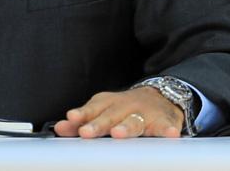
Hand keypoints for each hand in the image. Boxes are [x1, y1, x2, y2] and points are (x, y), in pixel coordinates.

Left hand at [53, 87, 183, 138]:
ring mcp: (145, 113)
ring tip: (119, 133)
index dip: (82, 114)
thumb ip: (83, 120)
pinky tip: (170, 133)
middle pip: (110, 116)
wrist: (163, 95)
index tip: (71, 119)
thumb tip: (59, 128)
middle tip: (86, 132)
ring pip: (135, 121)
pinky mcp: (164, 121)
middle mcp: (126, 106)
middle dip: (98, 124)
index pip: (93, 108)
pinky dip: (167, 129)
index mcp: (109, 103)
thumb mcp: (104, 109)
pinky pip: (165, 126)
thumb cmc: (127, 107)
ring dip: (126, 127)